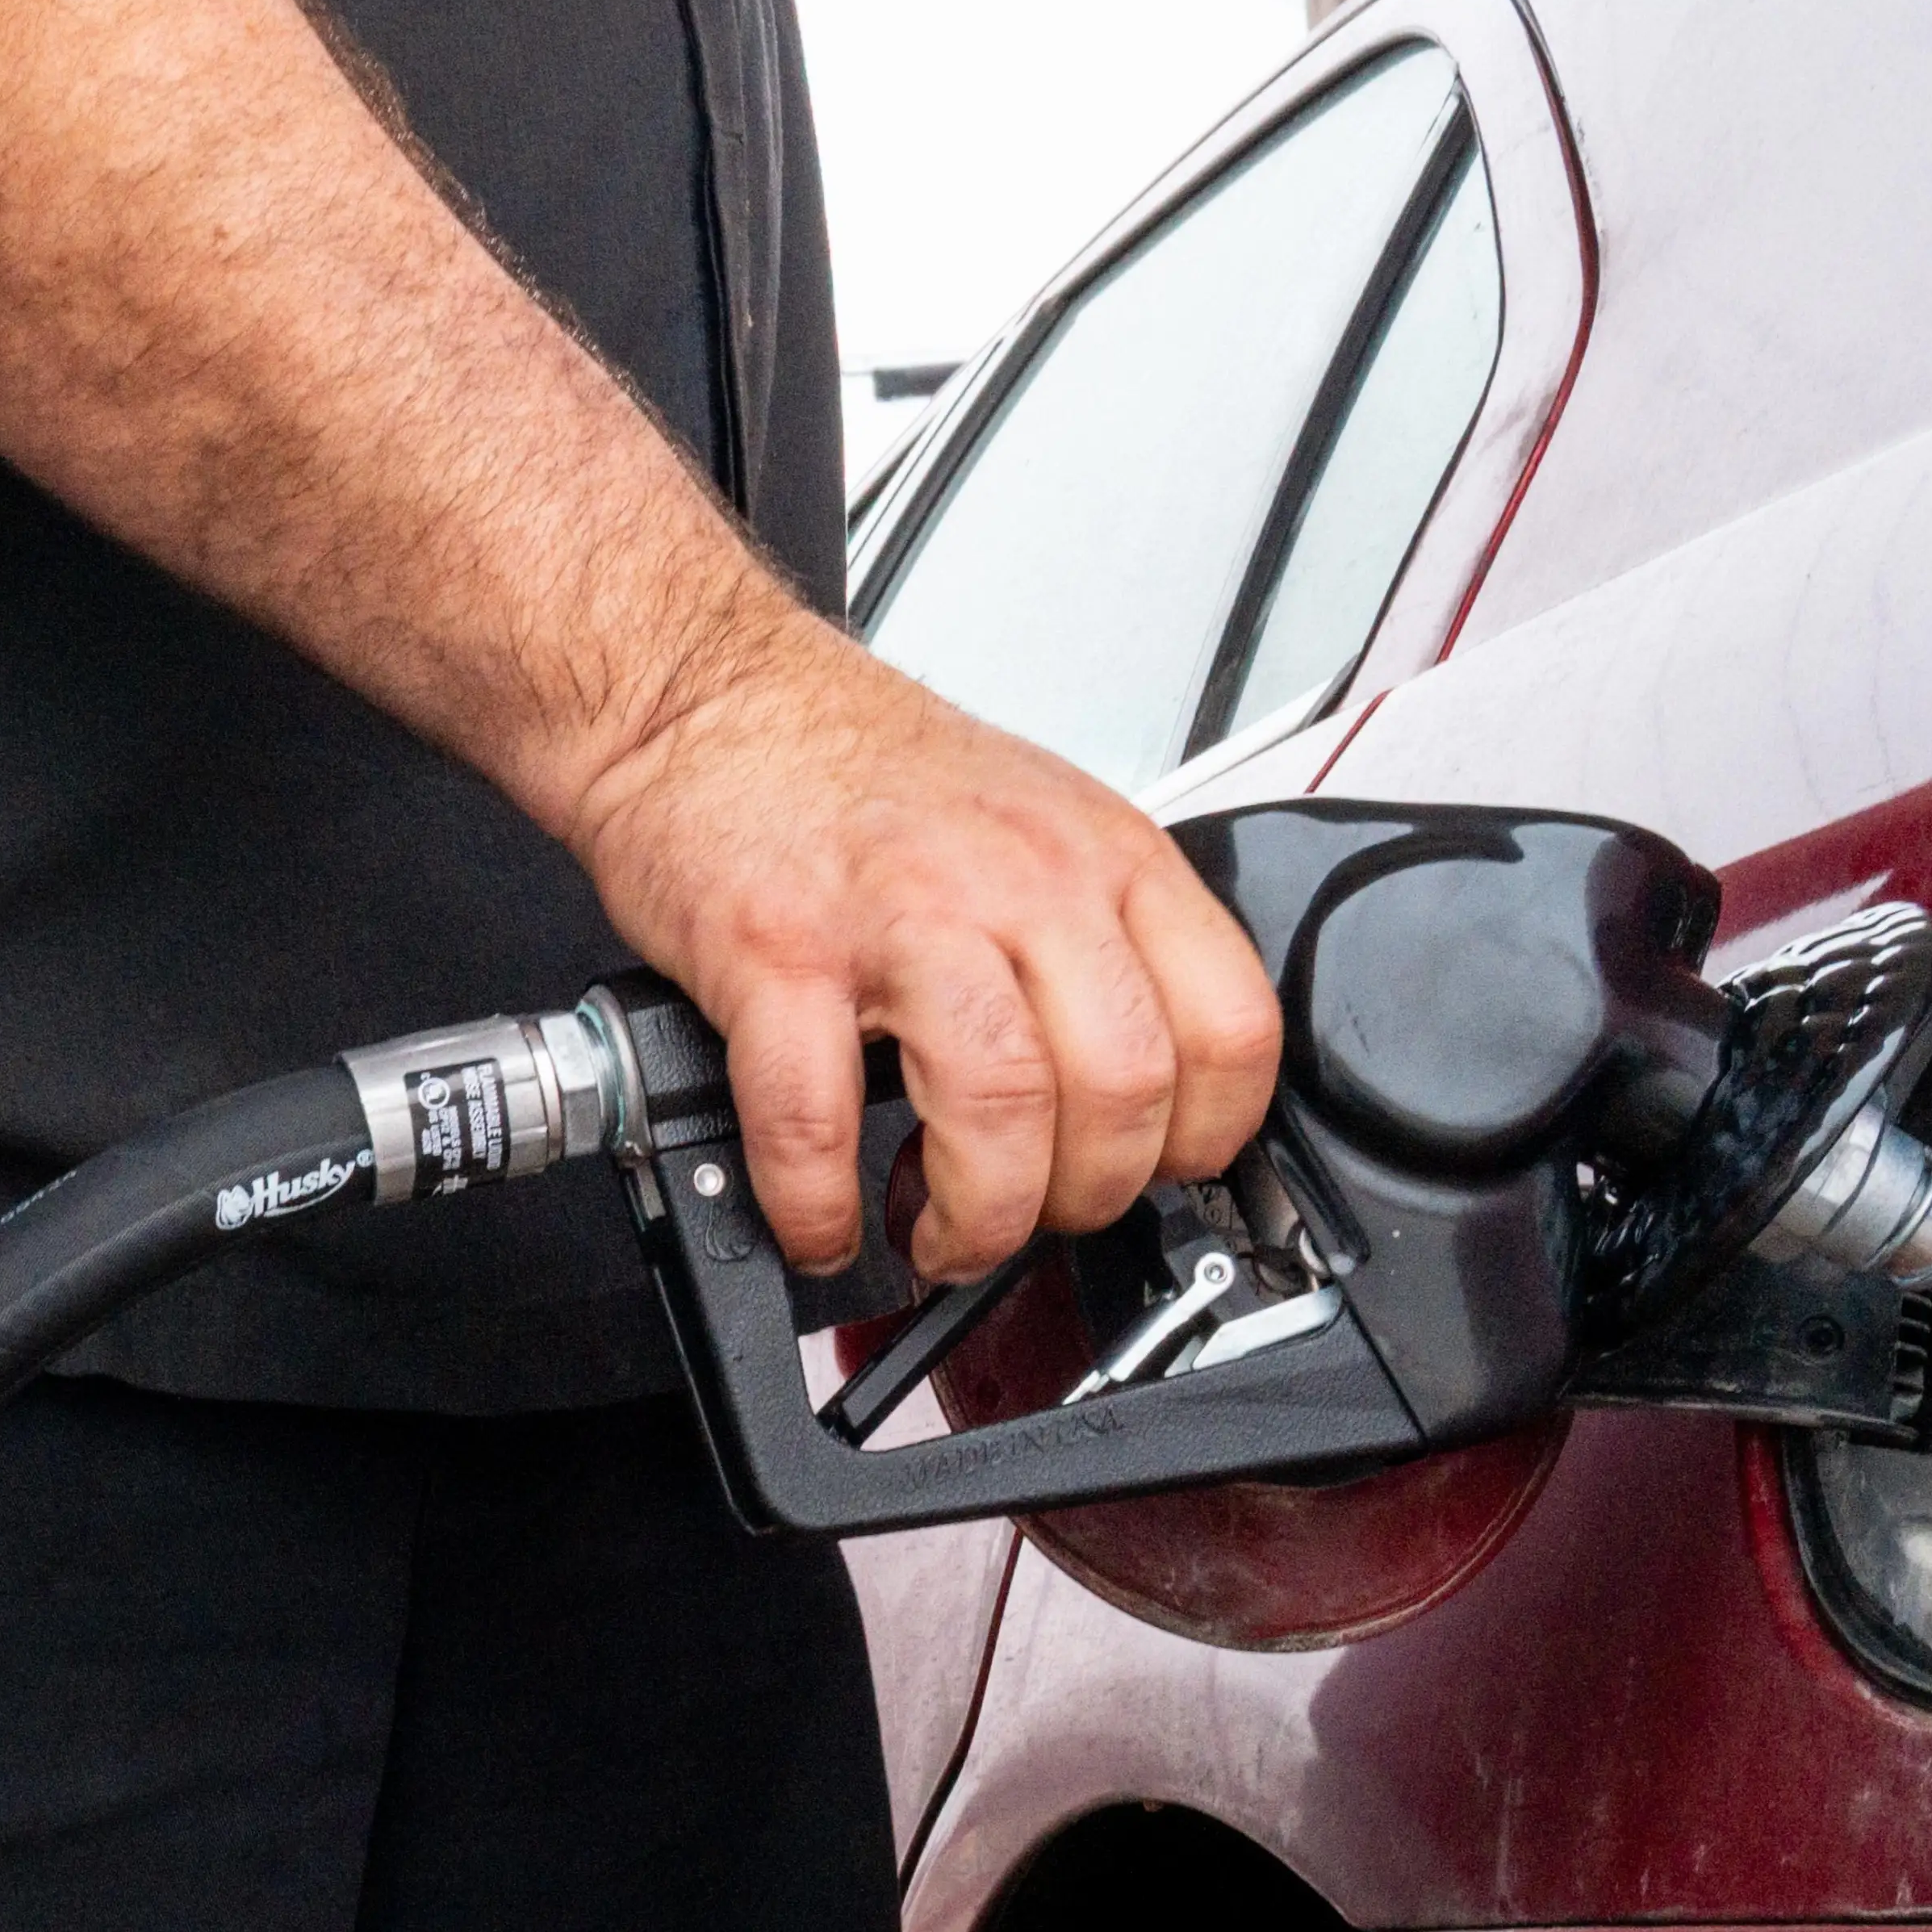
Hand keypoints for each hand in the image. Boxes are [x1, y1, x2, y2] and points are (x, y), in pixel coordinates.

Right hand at [560, 626, 1285, 1274]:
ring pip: (1002, 1108)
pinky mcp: (776, 952)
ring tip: (937, 1235)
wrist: (701, 696)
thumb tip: (1130, 1089)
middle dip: (1082, 1198)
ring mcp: (898, 916)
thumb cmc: (848, 766)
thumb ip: (1096, 936)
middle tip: (1030, 1215)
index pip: (1230, 1029)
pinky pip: (816, 1117)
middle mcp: (1020, 880)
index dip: (1202, 1137)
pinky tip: (819, 1219)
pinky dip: (820, 1203)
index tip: (1150, 1173)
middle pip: (1123, 1089)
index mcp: (1100, 855)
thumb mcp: (1033, 817)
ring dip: (977, 1216)